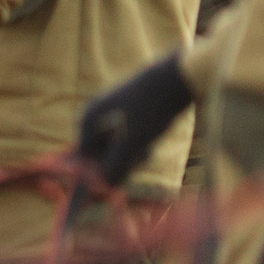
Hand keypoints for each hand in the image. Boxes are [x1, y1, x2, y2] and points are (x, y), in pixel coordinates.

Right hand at [76, 54, 195, 186]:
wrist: (178, 76)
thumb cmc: (153, 109)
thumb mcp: (135, 142)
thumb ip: (117, 165)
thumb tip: (104, 187)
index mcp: (88, 119)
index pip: (85, 156)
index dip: (100, 171)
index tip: (121, 180)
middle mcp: (95, 113)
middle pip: (99, 150)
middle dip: (119, 161)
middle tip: (141, 161)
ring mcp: (110, 108)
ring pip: (115, 143)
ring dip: (130, 153)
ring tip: (149, 150)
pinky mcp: (127, 107)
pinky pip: (125, 133)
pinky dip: (137, 141)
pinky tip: (152, 139)